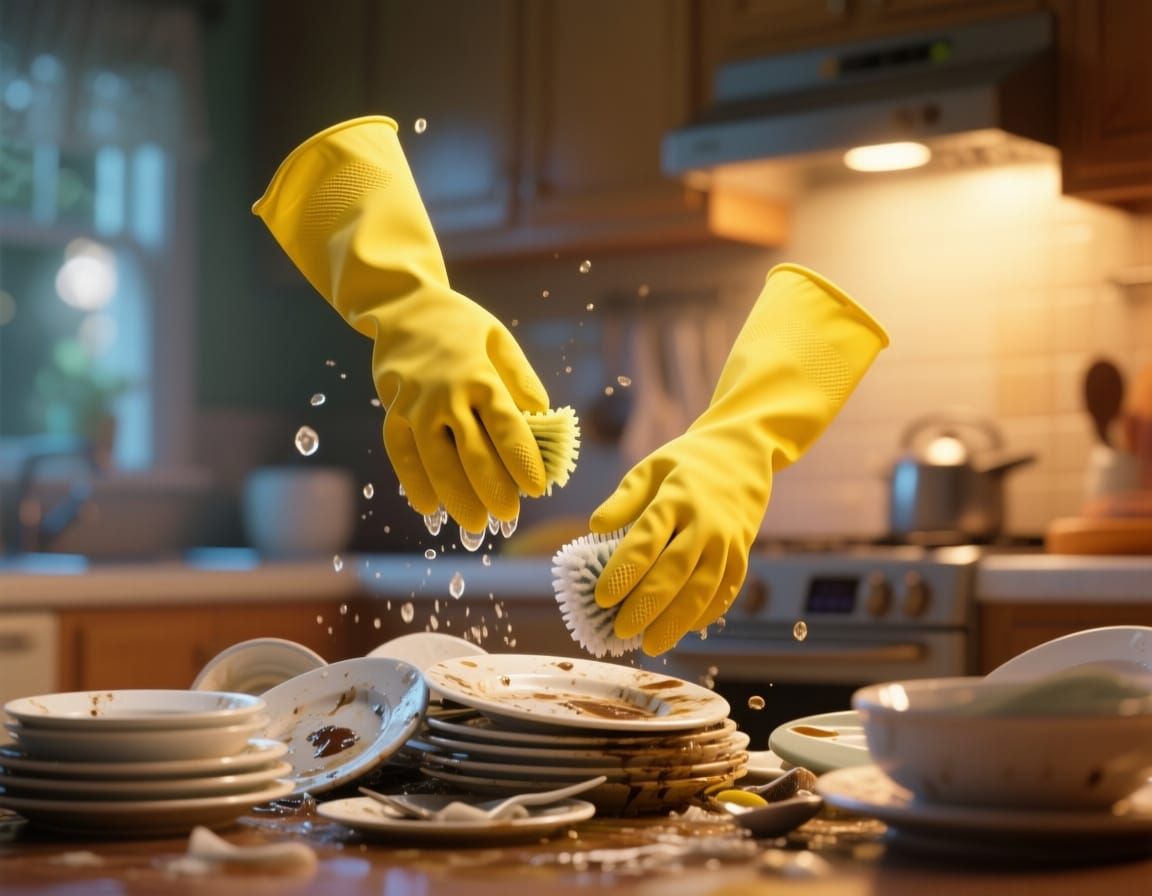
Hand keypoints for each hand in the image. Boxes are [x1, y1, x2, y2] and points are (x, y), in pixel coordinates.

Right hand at [253, 116, 550, 533]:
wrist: (403, 306)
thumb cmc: (461, 325)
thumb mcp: (500, 341)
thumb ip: (523, 382)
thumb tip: (542, 422)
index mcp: (481, 376)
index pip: (507, 428)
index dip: (523, 462)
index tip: (537, 489)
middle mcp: (446, 395)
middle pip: (472, 453)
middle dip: (493, 489)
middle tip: (509, 516)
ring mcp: (415, 405)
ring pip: (436, 461)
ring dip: (456, 496)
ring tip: (474, 523)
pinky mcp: (392, 410)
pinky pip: (401, 453)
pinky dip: (414, 482)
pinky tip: (428, 508)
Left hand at [589, 264, 888, 654]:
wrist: (757, 435)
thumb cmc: (695, 449)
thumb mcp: (653, 463)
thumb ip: (624, 499)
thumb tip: (595, 533)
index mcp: (680, 493)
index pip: (642, 543)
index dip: (616, 576)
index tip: (594, 599)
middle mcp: (708, 517)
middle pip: (670, 574)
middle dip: (640, 608)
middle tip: (615, 635)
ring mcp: (733, 535)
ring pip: (702, 589)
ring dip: (673, 619)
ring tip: (647, 643)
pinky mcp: (747, 546)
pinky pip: (730, 585)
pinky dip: (708, 610)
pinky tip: (688, 628)